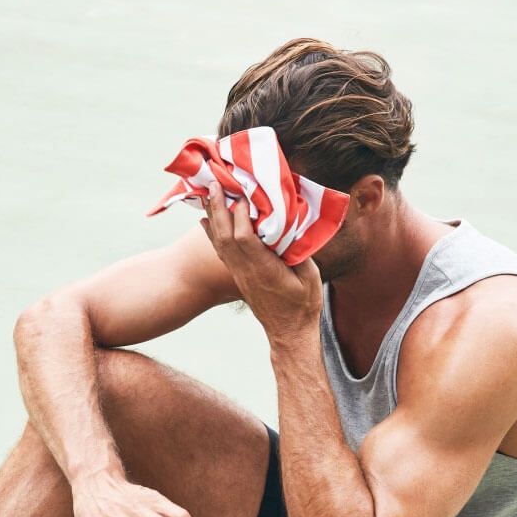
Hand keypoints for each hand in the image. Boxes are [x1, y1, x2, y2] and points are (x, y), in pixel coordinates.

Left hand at [200, 181, 322, 344]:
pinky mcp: (238, 277)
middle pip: (225, 236)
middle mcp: (246, 271)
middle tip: (215, 183)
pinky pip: (220, 251)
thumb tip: (292, 224)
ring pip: (219, 242)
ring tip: (208, 194)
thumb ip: (298, 251)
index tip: (242, 193)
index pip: (244, 238)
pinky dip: (211, 233)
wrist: (289, 333)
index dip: (239, 215)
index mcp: (265, 270)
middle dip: (219, 208)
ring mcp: (239, 275)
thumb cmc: (303, 305)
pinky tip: (205, 220)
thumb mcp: (310, 277)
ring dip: (213, 216)